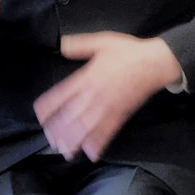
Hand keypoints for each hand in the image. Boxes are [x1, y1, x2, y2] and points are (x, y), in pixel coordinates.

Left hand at [34, 32, 181, 161]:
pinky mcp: (120, 115)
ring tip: (65, 151)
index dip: (48, 106)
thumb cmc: (128, 51)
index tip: (40, 114)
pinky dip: (98, 144)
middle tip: (49, 139)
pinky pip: (107, 132)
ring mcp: (107, 107)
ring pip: (86, 128)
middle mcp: (94, 94)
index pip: (61, 94)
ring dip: (74, 141)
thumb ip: (80, 45)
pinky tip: (91, 153)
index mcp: (87, 77)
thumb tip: (62, 45)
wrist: (154, 62)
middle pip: (70, 116)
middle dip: (58, 130)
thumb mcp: (102, 41)